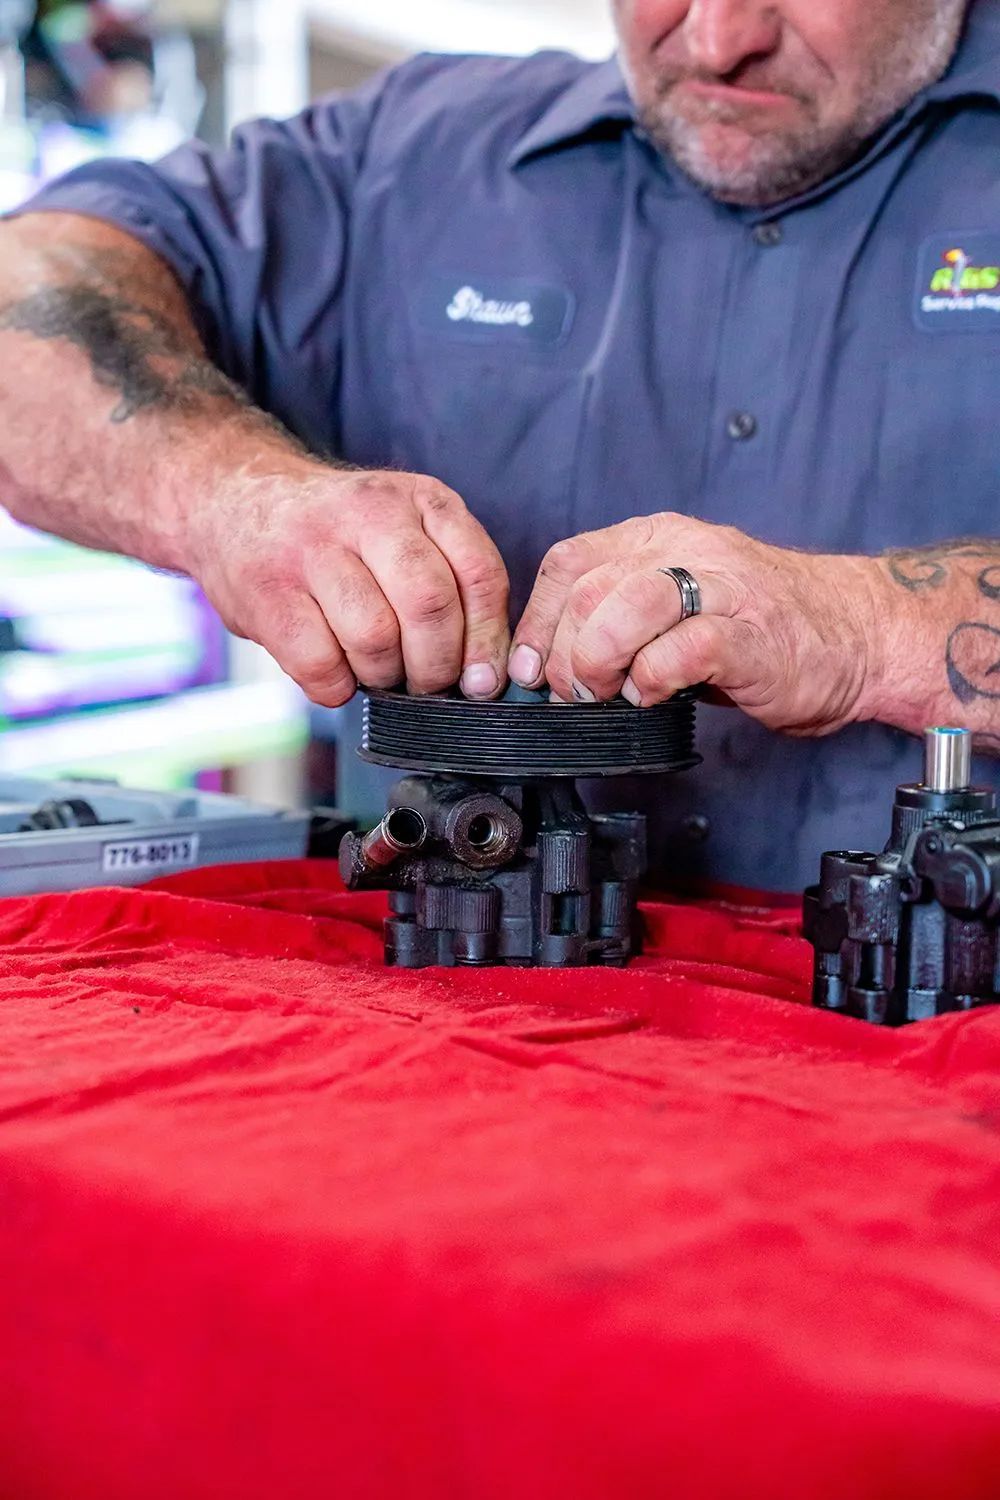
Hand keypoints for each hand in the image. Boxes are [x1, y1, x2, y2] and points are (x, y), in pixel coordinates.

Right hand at [186, 463, 509, 706]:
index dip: (487, 640)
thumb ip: (451, 582)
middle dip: (436, 667)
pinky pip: (320, 664)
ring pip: (376, 638)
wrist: (231, 500)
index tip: (482, 681)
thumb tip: (486, 675)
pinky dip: (336, 687)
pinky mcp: (267, 592)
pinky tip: (335, 673)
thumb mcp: (405, 530)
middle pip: (429, 606)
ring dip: (384, 676)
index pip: (479, 574)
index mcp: (419, 499)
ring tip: (376, 671)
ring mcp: (312, 549)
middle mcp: (368, 513)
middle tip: (425, 683)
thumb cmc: (336, 536)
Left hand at [508, 513, 885, 735]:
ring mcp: (719, 588)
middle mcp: (685, 551)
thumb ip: (622, 617)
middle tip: (576, 694)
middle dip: (564, 655)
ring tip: (609, 695)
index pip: (569, 563)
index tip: (529, 669)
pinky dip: (650, 682)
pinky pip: (676, 652)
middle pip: (586, 590)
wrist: (859, 635)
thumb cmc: (766, 627)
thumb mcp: (681, 603)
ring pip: (623, 609)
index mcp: (660, 538)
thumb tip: (554, 664)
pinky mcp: (747, 634)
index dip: (537, 622)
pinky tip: (655, 697)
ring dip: (599, 663)